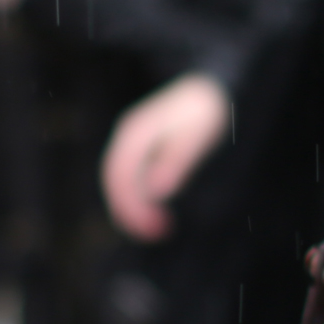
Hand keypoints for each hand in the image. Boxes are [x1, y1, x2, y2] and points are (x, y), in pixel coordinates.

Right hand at [101, 74, 232, 240]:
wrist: (208, 88)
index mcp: (135, 133)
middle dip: (131, 213)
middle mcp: (127, 138)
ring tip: (160, 230)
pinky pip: (132, 181)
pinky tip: (159, 213)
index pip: (120, 175)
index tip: (152, 226)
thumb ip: (177, 159)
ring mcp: (132, 145)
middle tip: (157, 234)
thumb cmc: (205, 110)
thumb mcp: (198, 133)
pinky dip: (141, 200)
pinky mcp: (141, 152)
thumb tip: (158, 191)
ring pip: (121, 184)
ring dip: (134, 210)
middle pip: (115, 183)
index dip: (130, 205)